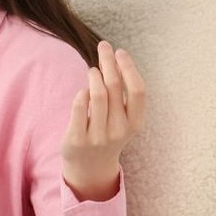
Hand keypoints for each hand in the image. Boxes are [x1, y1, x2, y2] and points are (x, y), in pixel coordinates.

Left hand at [62, 40, 144, 200]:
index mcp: (134, 124)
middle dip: (109, 61)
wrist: (91, 168)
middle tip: (103, 47)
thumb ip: (121, 95)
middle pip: (115, 86)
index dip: (129, 67)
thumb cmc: (108, 133)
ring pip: (97, 94)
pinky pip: (79, 107)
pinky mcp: (77, 140)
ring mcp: (98, 137)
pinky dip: (81, 93)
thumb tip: (114, 59)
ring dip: (93, 75)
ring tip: (92, 70)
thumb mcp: (122, 119)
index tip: (121, 51)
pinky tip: (83, 91)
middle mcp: (118, 131)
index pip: (138, 90)